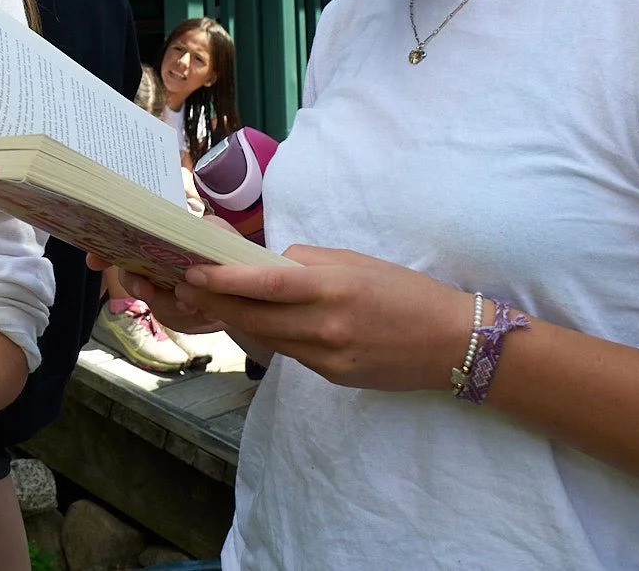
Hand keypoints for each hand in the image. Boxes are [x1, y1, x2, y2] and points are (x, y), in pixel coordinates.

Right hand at [86, 213, 237, 334]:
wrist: (245, 290)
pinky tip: (203, 312)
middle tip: (145, 288)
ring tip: (191, 303)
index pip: (121, 245)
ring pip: (153, 302)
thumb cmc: (225, 254)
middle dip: (134, 284)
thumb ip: (205, 229)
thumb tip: (190, 230)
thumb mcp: (218, 234)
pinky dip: (189, 318)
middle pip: (129, 277)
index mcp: (157, 243)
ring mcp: (163, 295)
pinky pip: (174, 320)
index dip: (104, 252)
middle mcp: (153, 269)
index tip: (94, 261)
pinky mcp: (177, 317)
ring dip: (170, 304)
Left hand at [170, 245, 476, 391]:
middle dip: (217, 301)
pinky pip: (289, 353)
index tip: (193, 270)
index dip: (225, 279)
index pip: (267, 283)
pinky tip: (254, 321)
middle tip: (186, 285)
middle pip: (255, 316)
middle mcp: (327, 326)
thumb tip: (263, 262)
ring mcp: (328, 356)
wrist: (452, 343)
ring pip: (266, 338)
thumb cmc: (405, 291)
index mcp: (334, 287)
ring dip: (235, 319)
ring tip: (209, 300)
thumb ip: (307, 262)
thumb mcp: (355, 262)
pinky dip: (267, 336)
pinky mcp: (332, 376)